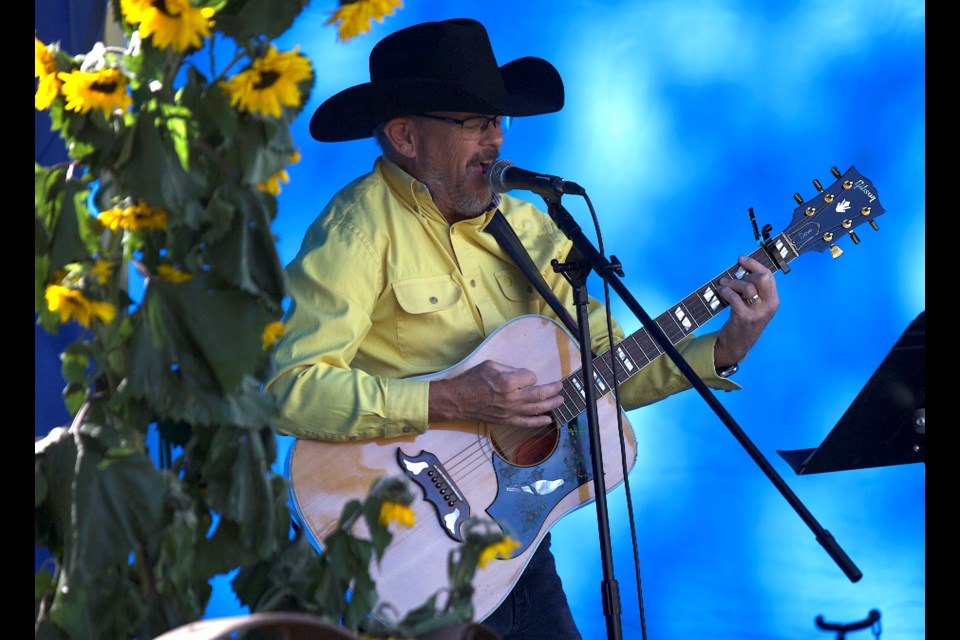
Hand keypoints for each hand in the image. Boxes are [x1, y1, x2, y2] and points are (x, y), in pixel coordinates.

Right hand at [428, 360, 562, 427]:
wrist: (458, 400)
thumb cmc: (472, 380)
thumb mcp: (490, 365)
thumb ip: (509, 368)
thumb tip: (523, 374)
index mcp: (507, 382)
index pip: (531, 377)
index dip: (530, 375)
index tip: (525, 375)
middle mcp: (511, 398)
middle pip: (539, 394)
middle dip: (552, 390)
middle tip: (560, 386)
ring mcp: (510, 412)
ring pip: (536, 409)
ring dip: (551, 405)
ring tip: (560, 400)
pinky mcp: (507, 421)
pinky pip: (526, 423)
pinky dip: (539, 421)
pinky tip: (548, 419)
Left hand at [714, 255, 779, 366]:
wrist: (737, 344)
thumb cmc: (744, 321)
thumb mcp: (755, 306)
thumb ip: (753, 290)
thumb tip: (741, 269)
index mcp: (773, 301)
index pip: (768, 276)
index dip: (754, 264)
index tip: (741, 259)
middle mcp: (769, 306)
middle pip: (762, 278)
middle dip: (746, 273)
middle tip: (733, 276)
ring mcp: (757, 312)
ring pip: (747, 286)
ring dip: (732, 282)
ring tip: (723, 283)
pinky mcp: (744, 317)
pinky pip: (734, 297)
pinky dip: (725, 291)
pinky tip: (720, 291)